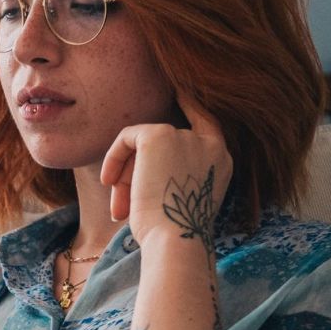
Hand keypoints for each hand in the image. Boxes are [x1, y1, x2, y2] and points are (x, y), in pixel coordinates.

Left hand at [99, 92, 232, 246]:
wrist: (174, 239)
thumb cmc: (171, 234)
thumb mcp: (178, 199)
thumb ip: (169, 173)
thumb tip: (134, 168)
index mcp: (221, 160)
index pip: (206, 120)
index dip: (190, 103)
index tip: (180, 90)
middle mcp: (210, 144)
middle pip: (163, 143)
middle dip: (137, 174)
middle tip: (122, 209)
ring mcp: (186, 136)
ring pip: (143, 145)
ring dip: (126, 177)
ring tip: (120, 209)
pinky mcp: (159, 134)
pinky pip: (128, 137)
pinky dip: (113, 158)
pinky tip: (109, 182)